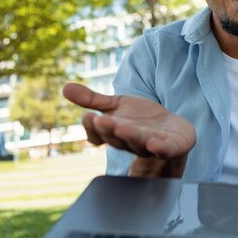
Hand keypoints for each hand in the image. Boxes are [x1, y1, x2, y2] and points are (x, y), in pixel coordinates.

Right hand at [62, 83, 195, 159]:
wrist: (173, 130)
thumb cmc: (141, 119)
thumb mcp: (117, 106)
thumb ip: (93, 100)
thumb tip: (64, 87)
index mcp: (114, 132)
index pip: (98, 134)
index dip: (93, 127)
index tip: (89, 116)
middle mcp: (130, 142)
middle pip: (116, 138)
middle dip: (109, 130)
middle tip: (102, 120)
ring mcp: (150, 146)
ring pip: (138, 143)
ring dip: (130, 136)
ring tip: (122, 128)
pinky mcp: (171, 147)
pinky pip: (164, 150)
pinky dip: (159, 148)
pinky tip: (154, 143)